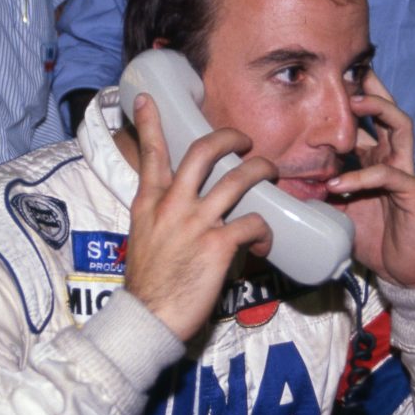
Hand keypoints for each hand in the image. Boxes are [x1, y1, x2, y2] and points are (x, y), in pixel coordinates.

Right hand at [124, 94, 275, 340]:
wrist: (147, 317)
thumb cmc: (148, 284)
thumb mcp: (143, 238)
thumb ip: (162, 218)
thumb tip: (190, 215)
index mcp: (149, 202)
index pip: (151, 153)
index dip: (151, 122)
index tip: (148, 97)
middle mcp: (172, 205)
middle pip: (203, 152)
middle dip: (228, 138)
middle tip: (243, 139)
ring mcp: (196, 223)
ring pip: (238, 179)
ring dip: (261, 170)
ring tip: (271, 172)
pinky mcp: (218, 245)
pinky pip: (253, 223)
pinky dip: (265, 231)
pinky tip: (265, 242)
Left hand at [325, 71, 414, 287]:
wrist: (402, 269)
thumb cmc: (373, 236)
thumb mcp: (336, 209)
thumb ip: (318, 191)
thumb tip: (281, 185)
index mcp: (375, 159)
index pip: (367, 121)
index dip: (351, 100)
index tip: (328, 83)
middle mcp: (393, 159)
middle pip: (389, 110)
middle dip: (370, 89)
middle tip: (347, 75)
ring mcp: (405, 172)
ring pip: (401, 127)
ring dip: (378, 111)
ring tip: (353, 105)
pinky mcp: (413, 191)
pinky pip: (389, 175)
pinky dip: (362, 176)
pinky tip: (339, 182)